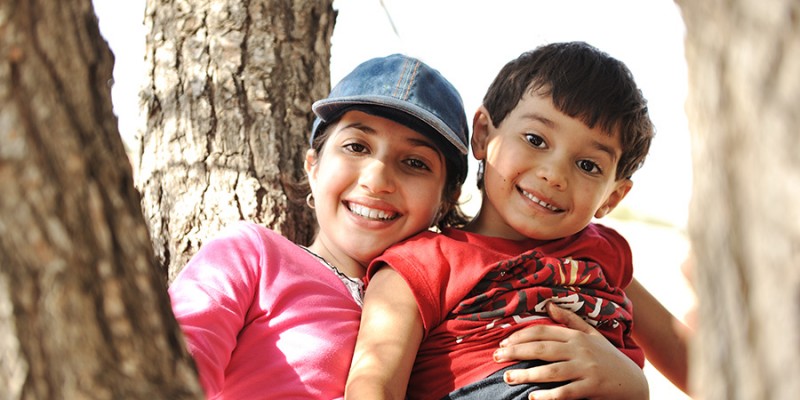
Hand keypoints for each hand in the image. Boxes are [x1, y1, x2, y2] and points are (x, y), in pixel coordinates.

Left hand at [492, 302, 648, 399]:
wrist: (634, 382)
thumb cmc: (608, 357)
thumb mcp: (592, 334)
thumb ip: (570, 320)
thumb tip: (550, 304)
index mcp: (577, 336)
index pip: (543, 331)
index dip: (521, 336)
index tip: (503, 342)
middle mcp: (580, 350)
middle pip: (542, 349)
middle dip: (516, 352)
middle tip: (495, 357)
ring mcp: (586, 369)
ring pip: (551, 371)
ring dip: (527, 374)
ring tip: (508, 378)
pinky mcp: (592, 388)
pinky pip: (567, 392)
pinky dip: (550, 395)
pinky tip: (533, 397)